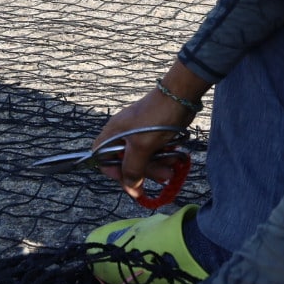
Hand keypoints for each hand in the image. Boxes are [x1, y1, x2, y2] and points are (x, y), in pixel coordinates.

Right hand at [91, 62, 207, 202]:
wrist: (181, 96)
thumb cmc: (157, 118)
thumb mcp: (141, 146)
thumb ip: (133, 168)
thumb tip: (130, 187)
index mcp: (114, 134)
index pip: (102, 158)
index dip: (113, 172)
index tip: (130, 180)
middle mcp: (123, 135)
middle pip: (126, 163)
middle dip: (145, 172)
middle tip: (162, 176)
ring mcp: (139, 135)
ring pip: (143, 160)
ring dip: (157, 166)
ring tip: (172, 167)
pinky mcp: (153, 135)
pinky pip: (154, 153)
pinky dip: (163, 158)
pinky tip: (175, 158)